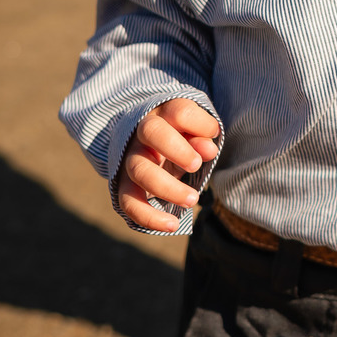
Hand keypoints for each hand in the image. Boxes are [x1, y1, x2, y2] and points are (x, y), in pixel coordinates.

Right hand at [117, 98, 220, 231]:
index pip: (179, 111)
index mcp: (164, 114)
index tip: (213, 133)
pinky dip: (149, 217)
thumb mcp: (193, 135)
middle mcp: (142, 133)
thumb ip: (202, 138)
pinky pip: (129, 202)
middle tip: (197, 165)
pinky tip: (172, 225)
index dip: (199, 123)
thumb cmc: (179, 138)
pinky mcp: (123, 185)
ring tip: (193, 200)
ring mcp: (130, 159)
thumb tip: (209, 150)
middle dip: (177, 149)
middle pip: (152, 132)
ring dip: (168, 188)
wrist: (148, 148)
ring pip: (140, 170)